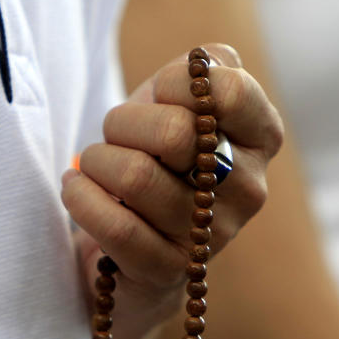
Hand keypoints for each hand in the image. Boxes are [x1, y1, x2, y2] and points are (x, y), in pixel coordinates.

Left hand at [60, 44, 283, 324]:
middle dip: (123, 123)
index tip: (158, 96)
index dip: (175, 82)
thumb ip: (204, 66)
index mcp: (261, 137)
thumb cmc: (158, 148)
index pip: (229, 91)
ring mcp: (211, 235)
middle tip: (116, 135)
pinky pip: (117, 227)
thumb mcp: (183, 97)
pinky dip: (82, 197)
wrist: (135, 227)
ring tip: (97, 166)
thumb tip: (199, 70)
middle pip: (175, 134)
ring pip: (137, 178)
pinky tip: (77, 188)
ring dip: (98, 162)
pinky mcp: (169, 271)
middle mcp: (249, 189)